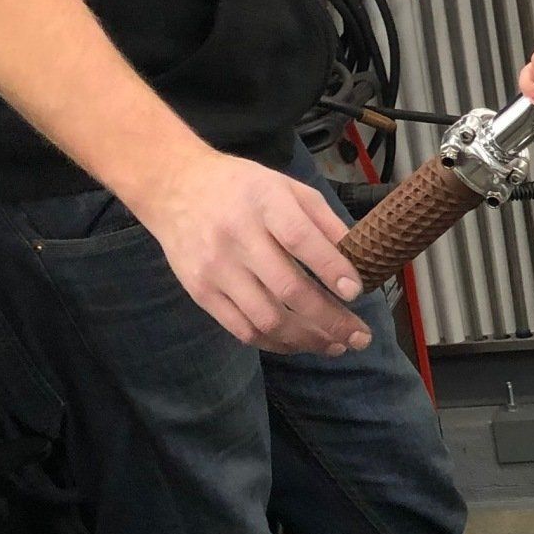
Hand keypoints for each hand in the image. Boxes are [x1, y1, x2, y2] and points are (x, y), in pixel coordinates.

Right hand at [131, 145, 370, 353]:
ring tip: (335, 345)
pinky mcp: (200, 292)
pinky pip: (243, 330)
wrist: (174, 188)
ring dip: (307, 340)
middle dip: (330, 320)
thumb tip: (358, 261)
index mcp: (264, 203)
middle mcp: (237, 237)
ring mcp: (216, 269)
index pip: (300, 239)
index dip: (331, 269)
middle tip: (360, 338)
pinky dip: (277, 344)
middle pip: (288, 289)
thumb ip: (323, 221)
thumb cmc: (242, 188)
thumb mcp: (286, 187)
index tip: (356, 293)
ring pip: (267, 319)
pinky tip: (300, 343)